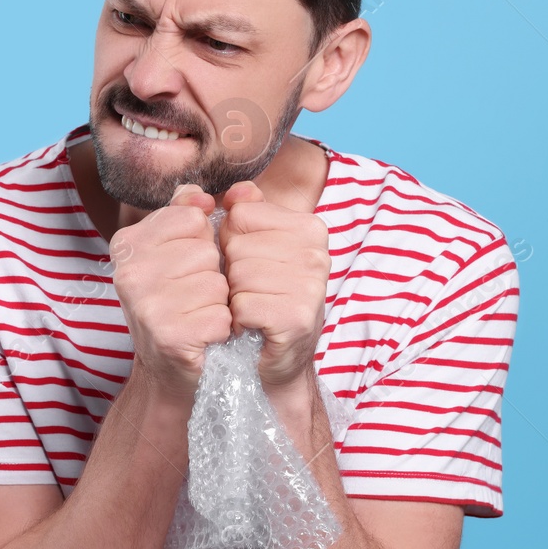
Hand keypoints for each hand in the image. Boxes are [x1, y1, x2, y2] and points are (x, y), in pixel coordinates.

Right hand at [110, 183, 231, 400]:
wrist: (171, 369)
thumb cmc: (179, 304)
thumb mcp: (176, 251)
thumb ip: (185, 214)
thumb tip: (198, 194)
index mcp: (128, 243)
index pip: (193, 218)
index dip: (203, 242)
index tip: (187, 266)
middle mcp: (129, 272)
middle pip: (207, 251)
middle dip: (212, 275)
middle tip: (192, 297)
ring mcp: (145, 306)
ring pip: (217, 285)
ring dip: (218, 304)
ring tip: (197, 316)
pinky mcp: (168, 337)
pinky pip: (220, 318)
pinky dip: (221, 330)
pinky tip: (203, 337)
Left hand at [218, 179, 330, 388]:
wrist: (275, 358)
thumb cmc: (263, 298)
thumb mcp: (253, 247)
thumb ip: (243, 211)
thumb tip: (237, 191)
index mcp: (309, 227)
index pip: (241, 214)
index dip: (231, 241)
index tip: (248, 263)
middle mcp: (316, 254)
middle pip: (236, 246)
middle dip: (231, 273)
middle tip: (250, 292)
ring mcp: (310, 286)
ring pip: (237, 276)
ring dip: (234, 298)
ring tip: (252, 308)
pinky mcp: (297, 318)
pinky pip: (242, 306)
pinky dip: (238, 320)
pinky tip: (252, 326)